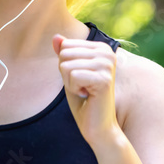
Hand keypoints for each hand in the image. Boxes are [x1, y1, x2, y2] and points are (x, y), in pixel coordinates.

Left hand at [52, 33, 119, 149]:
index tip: (81, 79)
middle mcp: (107, 52)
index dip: (66, 66)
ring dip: (70, 83)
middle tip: (82, 87)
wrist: (97, 126)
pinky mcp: (104, 78)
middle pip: (64, 53)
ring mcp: (107, 64)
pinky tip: (88, 96)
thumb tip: (55, 36)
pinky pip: (72, 76)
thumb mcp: (70, 73)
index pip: (65, 46)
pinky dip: (74, 89)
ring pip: (66, 65)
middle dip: (66, 74)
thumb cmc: (84, 100)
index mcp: (101, 47)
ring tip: (85, 91)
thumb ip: (65, 53)